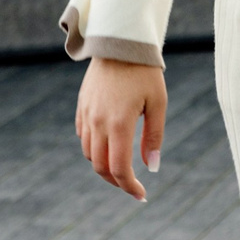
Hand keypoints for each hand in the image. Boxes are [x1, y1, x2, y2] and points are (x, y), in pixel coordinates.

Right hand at [76, 58, 166, 200]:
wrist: (121, 43)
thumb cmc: (145, 73)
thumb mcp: (157, 103)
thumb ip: (153, 137)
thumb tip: (152, 168)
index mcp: (119, 123)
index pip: (119, 168)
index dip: (129, 186)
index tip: (141, 195)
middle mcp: (98, 122)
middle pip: (100, 167)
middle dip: (116, 181)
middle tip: (132, 186)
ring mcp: (86, 115)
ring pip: (89, 154)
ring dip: (104, 166)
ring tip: (123, 167)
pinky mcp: (81, 107)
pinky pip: (83, 137)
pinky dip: (94, 149)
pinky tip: (109, 146)